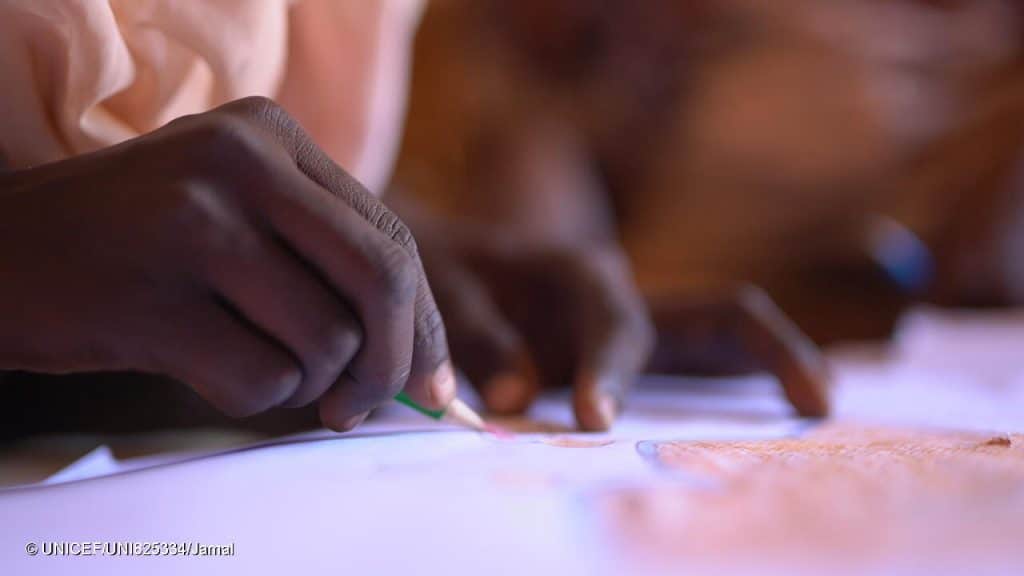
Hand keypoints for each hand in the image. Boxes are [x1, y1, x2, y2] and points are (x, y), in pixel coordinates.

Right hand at [0, 97, 452, 429]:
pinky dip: (250, 396)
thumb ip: (326, 267)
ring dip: (305, 383)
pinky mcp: (150, 297)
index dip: (424, 324)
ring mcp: (192, 224)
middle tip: (360, 408)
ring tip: (248, 360)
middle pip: (383, 280)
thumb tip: (426, 369)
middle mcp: (239, 162)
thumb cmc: (138, 246)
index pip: (390, 238)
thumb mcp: (236, 216)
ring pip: (327, 341)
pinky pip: (263, 380)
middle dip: (390, 364)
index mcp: (270, 135)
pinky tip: (200, 367)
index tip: (430, 386)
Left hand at [412, 218, 828, 429]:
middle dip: (773, 350)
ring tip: (821, 410)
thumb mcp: (446, 296)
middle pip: (722, 311)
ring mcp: (642, 319)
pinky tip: (775, 417)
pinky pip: (707, 360)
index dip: (609, 372)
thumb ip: (480, 342)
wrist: (443, 257)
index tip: (592, 421)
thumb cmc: (444, 274)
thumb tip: (517, 402)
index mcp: (578, 273)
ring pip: (729, 332)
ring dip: (777, 365)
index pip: (615, 322)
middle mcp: (625, 291)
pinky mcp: (641, 347)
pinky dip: (745, 383)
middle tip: (816, 405)